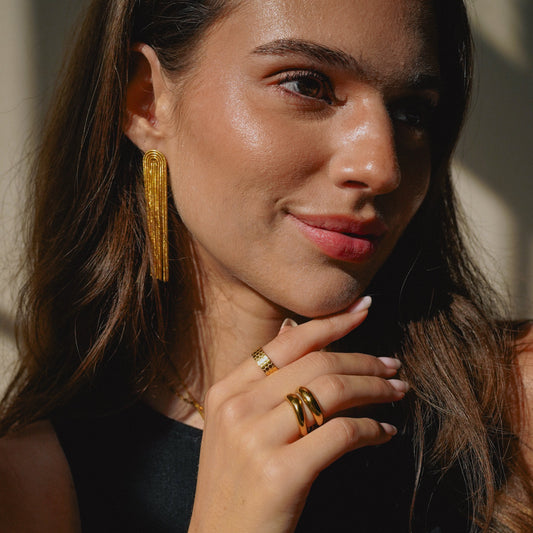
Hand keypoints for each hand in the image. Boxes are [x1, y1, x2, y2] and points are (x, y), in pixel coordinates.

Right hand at [188, 298, 406, 532]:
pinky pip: (342, 434)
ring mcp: (256, 439)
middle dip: (364, 360)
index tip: (364, 309)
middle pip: (317, 363)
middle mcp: (238, 407)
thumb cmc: (234, 485)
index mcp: (226, 390)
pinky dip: (372, 430)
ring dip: (374, 389)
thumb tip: (292, 329)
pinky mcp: (282, 474)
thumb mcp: (234, 425)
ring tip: (397, 392)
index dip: (330, 322)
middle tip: (392, 366)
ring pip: (333, 391)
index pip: (287, 342)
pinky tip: (385, 433)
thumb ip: (262, 378)